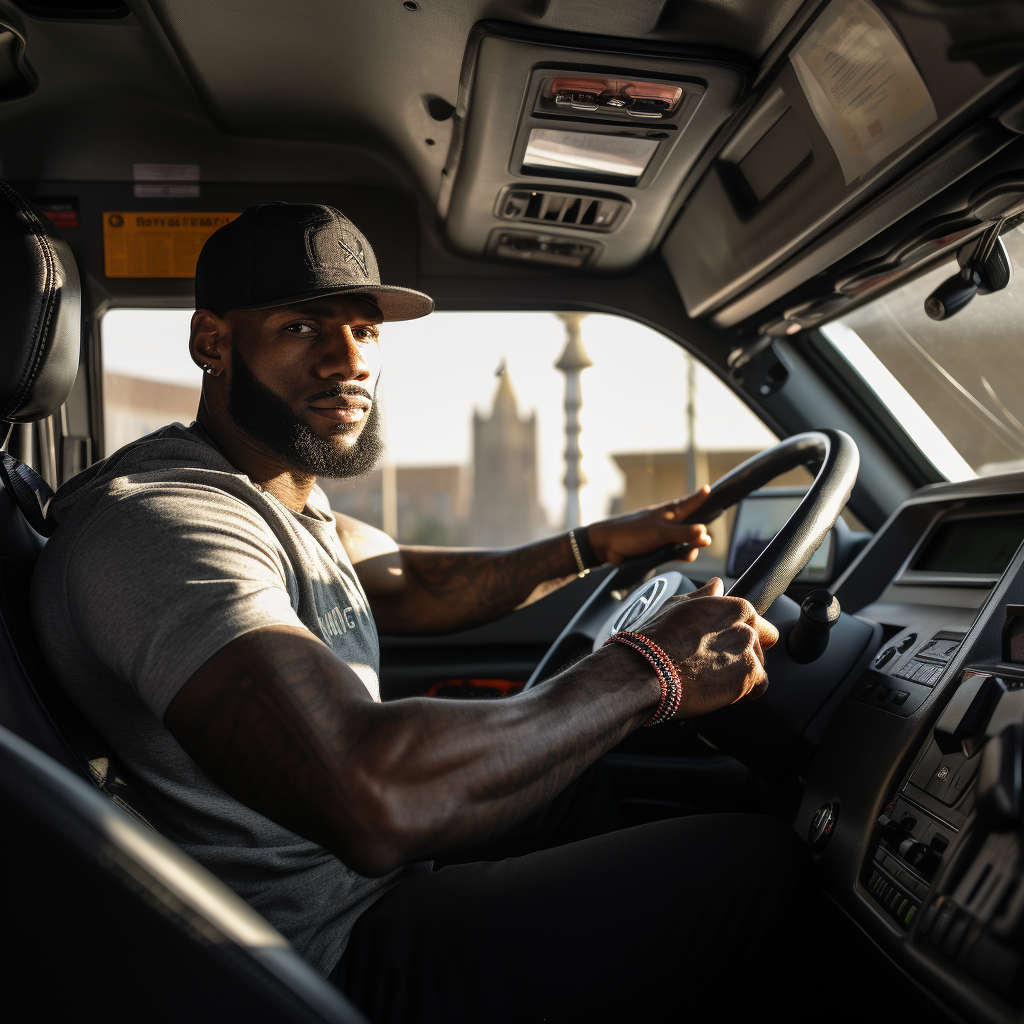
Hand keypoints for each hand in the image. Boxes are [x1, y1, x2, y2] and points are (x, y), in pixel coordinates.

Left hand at [586, 487, 712, 564]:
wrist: (606, 546)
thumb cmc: (632, 532)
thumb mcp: (661, 532)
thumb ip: (684, 534)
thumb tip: (706, 534)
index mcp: (670, 512)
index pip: (691, 502)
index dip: (701, 497)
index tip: (710, 489)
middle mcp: (668, 522)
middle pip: (692, 525)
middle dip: (700, 533)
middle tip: (704, 540)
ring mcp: (663, 536)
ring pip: (684, 542)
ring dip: (689, 549)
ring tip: (688, 553)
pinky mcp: (657, 549)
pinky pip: (674, 553)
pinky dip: (679, 555)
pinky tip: (679, 558)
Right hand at [640, 578, 778, 716]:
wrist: (647, 670)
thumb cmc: (657, 638)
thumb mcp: (678, 605)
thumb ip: (705, 595)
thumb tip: (717, 585)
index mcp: (734, 607)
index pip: (756, 620)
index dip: (740, 634)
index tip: (727, 644)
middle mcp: (746, 627)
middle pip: (759, 644)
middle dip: (742, 654)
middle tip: (716, 664)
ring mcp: (749, 652)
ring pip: (757, 665)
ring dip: (741, 673)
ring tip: (712, 678)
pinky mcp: (748, 677)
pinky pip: (759, 687)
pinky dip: (745, 691)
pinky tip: (724, 691)